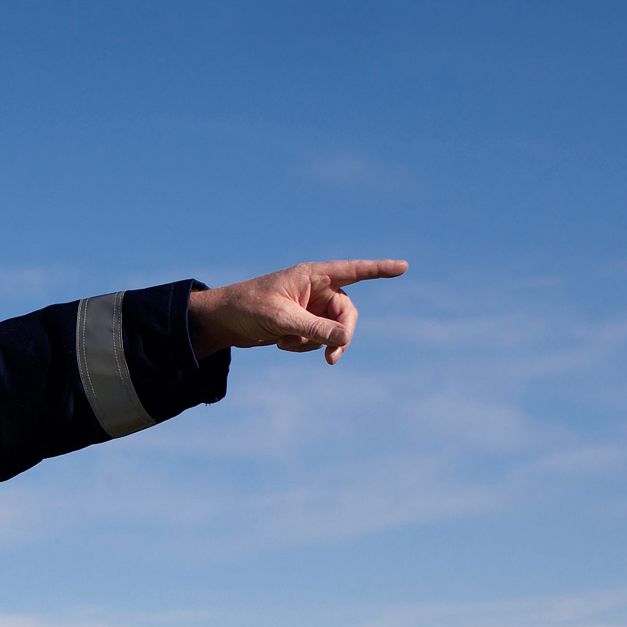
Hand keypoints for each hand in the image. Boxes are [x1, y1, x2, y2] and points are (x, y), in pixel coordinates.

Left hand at [188, 259, 407, 364]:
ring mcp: (311, 307)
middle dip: (339, 335)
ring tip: (287, 343)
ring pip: (333, 330)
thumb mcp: (282, 319)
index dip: (379, 269)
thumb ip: (314, 328)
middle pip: (347, 313)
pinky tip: (281, 343)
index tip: (403, 267)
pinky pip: (318, 340)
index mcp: (312, 275)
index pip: (353, 271)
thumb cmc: (247, 307)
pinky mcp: (304, 324)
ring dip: (314, 343)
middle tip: (331, 359)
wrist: (223, 322)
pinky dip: (303, 345)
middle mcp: (316, 288)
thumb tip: (345, 340)